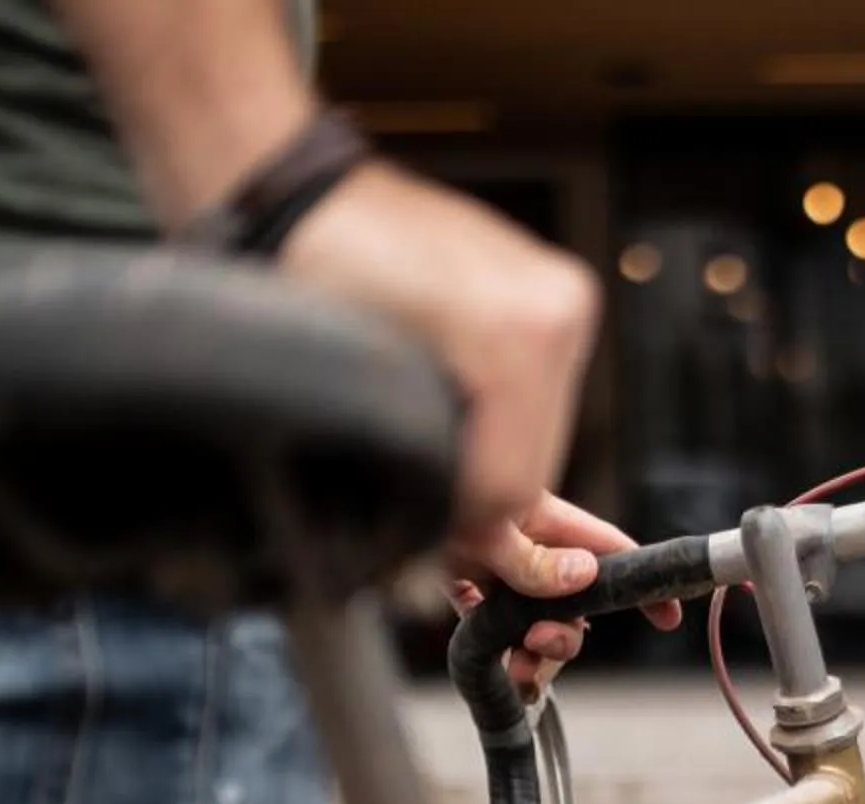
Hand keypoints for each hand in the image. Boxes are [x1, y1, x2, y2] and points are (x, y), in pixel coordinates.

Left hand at [273, 158, 596, 550]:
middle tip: (429, 517)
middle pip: (539, 462)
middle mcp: (558, 310)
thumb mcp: (360, 394)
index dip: (468, 527)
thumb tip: (459, 547)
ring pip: (542, 434)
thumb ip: (425, 476)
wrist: (304, 195)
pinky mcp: (550, 296)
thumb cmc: (310, 278)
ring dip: (490, 461)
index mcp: (520, 333)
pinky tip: (456, 421)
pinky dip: (498, 423)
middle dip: (482, 497)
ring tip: (435, 463)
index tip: (428, 544)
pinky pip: (538, 394)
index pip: (516, 482)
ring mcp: (561, 298)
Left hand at [446, 492, 683, 693]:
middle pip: (574, 606)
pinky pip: (497, 630)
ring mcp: (502, 572)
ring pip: (537, 626)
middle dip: (564, 638)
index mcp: (547, 522)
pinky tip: (490, 657)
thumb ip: (535, 559)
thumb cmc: (432, 493)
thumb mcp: (486, 528)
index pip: (611, 553)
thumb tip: (584, 574)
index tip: (667, 617)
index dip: (644, 584)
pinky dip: (497, 650)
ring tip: (516, 670)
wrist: (370, 496)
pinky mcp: (471, 589)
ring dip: (532, 656)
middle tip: (540, 648)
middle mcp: (530, 549)